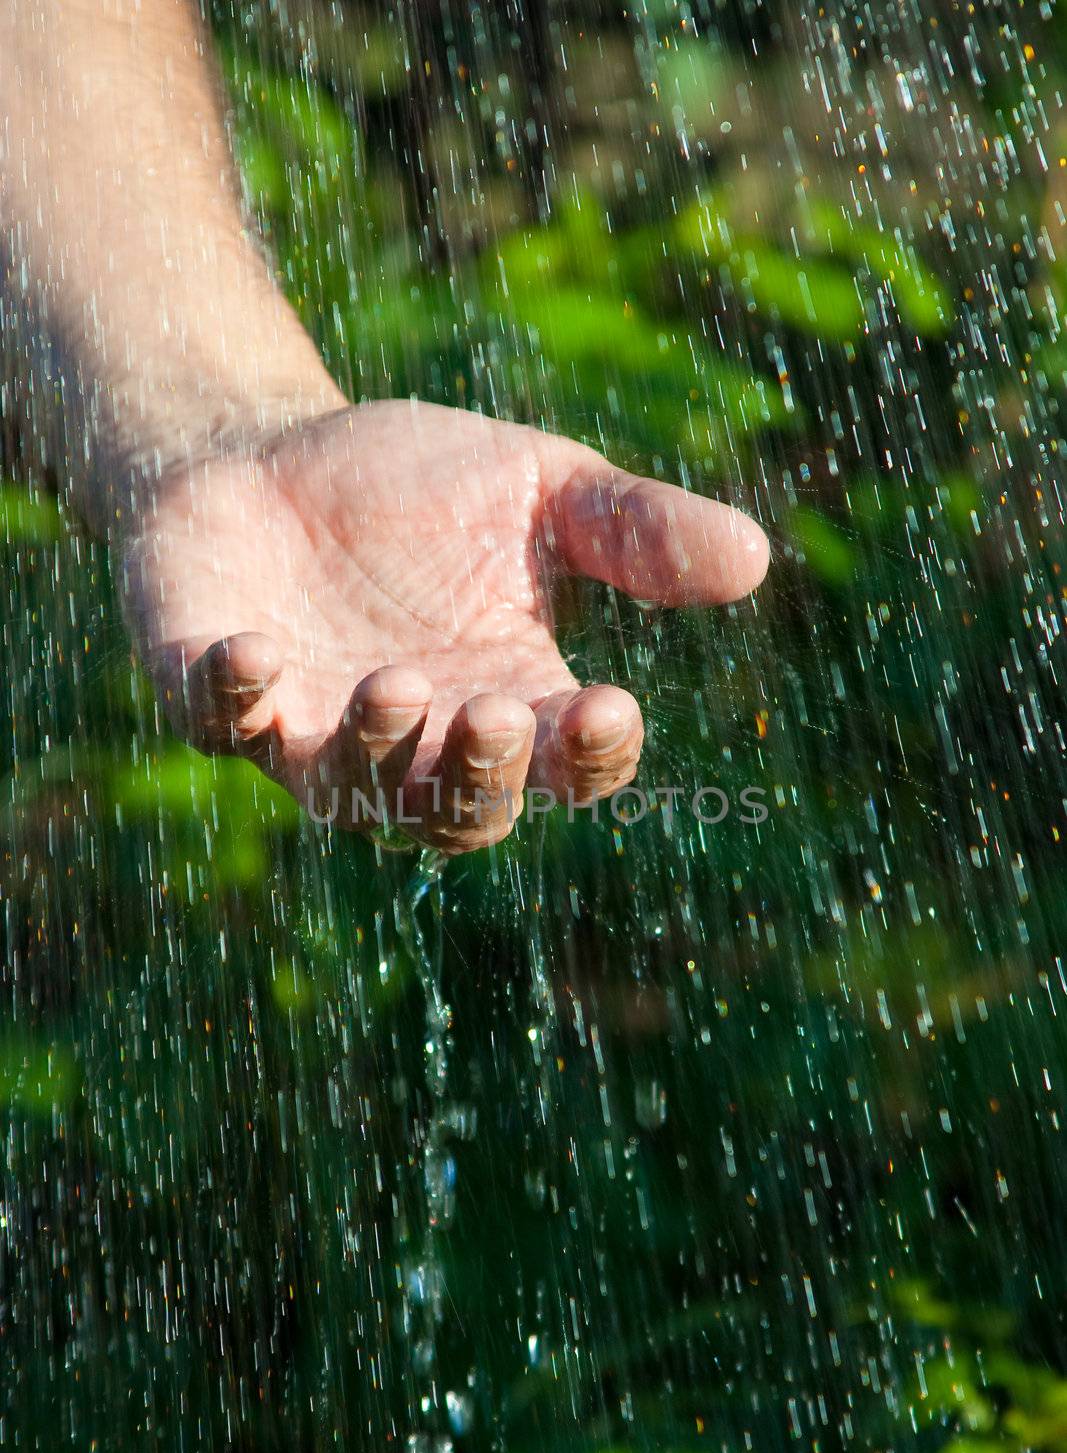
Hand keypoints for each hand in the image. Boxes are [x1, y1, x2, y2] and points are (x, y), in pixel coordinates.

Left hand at [123, 399, 768, 853]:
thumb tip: (754, 558)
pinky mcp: (215, 697)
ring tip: (397, 684)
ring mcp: (311, 731)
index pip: (568, 766)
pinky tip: (255, 652)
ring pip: (353, 794)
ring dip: (377, 749)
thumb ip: (636, 530)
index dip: (592, 756)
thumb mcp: (542, 490)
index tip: (610, 705)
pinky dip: (236, 701)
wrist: (265, 451)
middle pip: (463, 812)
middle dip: (481, 775)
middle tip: (495, 712)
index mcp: (509, 701)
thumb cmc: (413, 488)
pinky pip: (224, 727)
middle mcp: (416, 744)